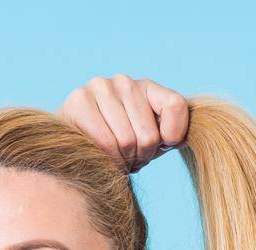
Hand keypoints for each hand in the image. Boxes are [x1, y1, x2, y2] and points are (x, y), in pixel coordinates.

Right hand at [56, 74, 189, 173]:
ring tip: (114, 159)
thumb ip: (168, 136)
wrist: (73, 147)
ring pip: (127, 141)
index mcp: (146, 87)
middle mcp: (124, 81)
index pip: (176, 106)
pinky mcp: (79, 100)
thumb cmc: (117, 146)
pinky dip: (106, 159)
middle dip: (140, 157)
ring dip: (122, 161)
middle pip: (149, 135)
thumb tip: (183, 139)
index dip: (173, 135)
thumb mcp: (147, 140)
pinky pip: (105, 142)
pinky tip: (100, 158)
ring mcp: (101, 87)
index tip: (163, 146)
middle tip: (128, 160)